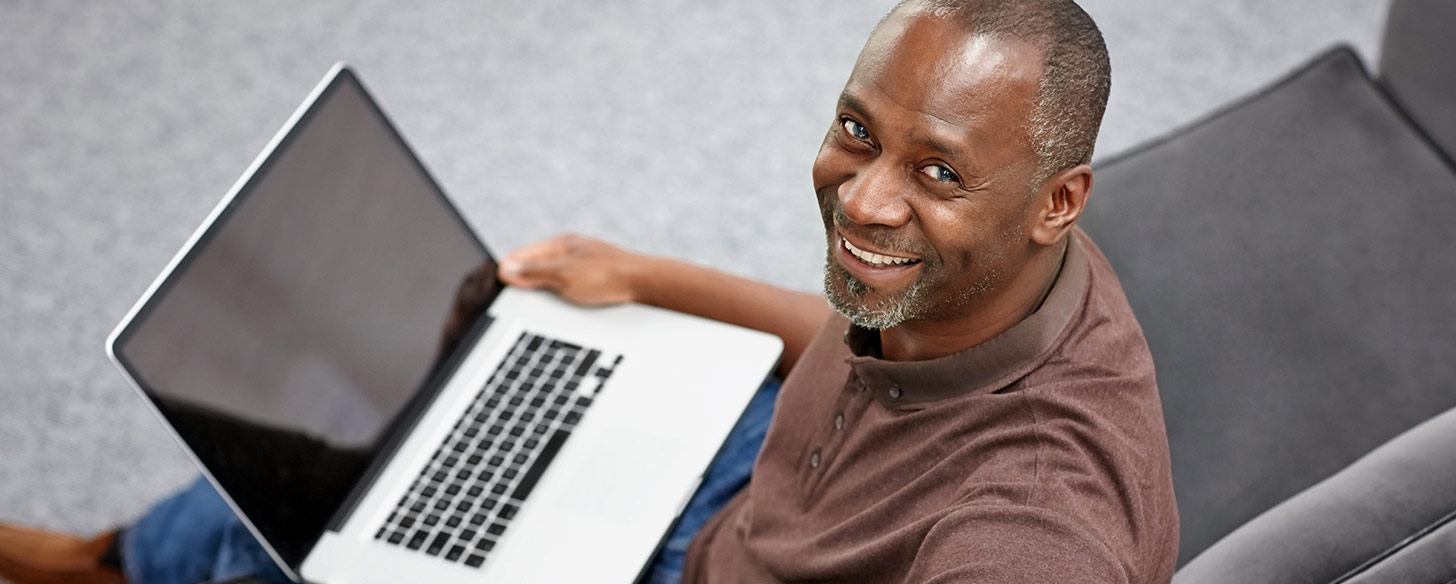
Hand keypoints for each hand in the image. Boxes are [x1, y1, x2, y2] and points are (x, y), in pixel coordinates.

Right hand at [497, 233, 645, 305]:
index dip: (506, 270)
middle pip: (535, 266)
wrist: (647, 285)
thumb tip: (505, 269)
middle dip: (521, 280)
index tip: (492, 285)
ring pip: (551, 278)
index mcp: (561, 244)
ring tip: (528, 302)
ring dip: (540, 289)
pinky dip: (557, 295)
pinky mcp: (595, 279)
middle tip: (506, 297)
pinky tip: (559, 305)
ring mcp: (583, 264)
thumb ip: (534, 272)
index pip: (522, 255)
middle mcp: (571, 251)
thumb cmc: (608, 276)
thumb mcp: (564, 275)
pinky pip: (566, 286)